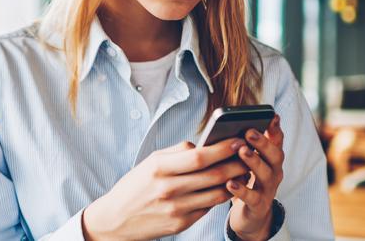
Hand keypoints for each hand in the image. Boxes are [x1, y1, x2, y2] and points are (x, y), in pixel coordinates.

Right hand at [82, 138, 248, 240]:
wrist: (116, 219)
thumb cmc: (135, 186)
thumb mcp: (151, 162)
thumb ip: (177, 152)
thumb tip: (204, 145)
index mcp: (160, 167)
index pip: (200, 156)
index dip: (223, 148)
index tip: (237, 139)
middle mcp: (169, 188)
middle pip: (213, 175)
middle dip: (236, 164)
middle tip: (248, 155)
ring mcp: (176, 208)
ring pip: (216, 194)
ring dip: (234, 182)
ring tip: (243, 171)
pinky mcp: (180, 224)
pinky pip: (208, 208)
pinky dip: (220, 197)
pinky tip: (226, 188)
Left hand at [227, 115, 284, 240]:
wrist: (251, 216)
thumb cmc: (246, 181)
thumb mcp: (246, 161)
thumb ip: (241, 145)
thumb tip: (225, 125)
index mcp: (271, 159)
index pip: (277, 141)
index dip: (275, 129)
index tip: (271, 115)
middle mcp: (274, 172)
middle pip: (275, 155)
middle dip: (263, 143)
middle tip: (250, 132)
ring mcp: (268, 190)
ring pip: (265, 174)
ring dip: (254, 161)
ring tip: (242, 151)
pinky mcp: (259, 206)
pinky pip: (252, 198)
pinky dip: (241, 190)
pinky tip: (230, 183)